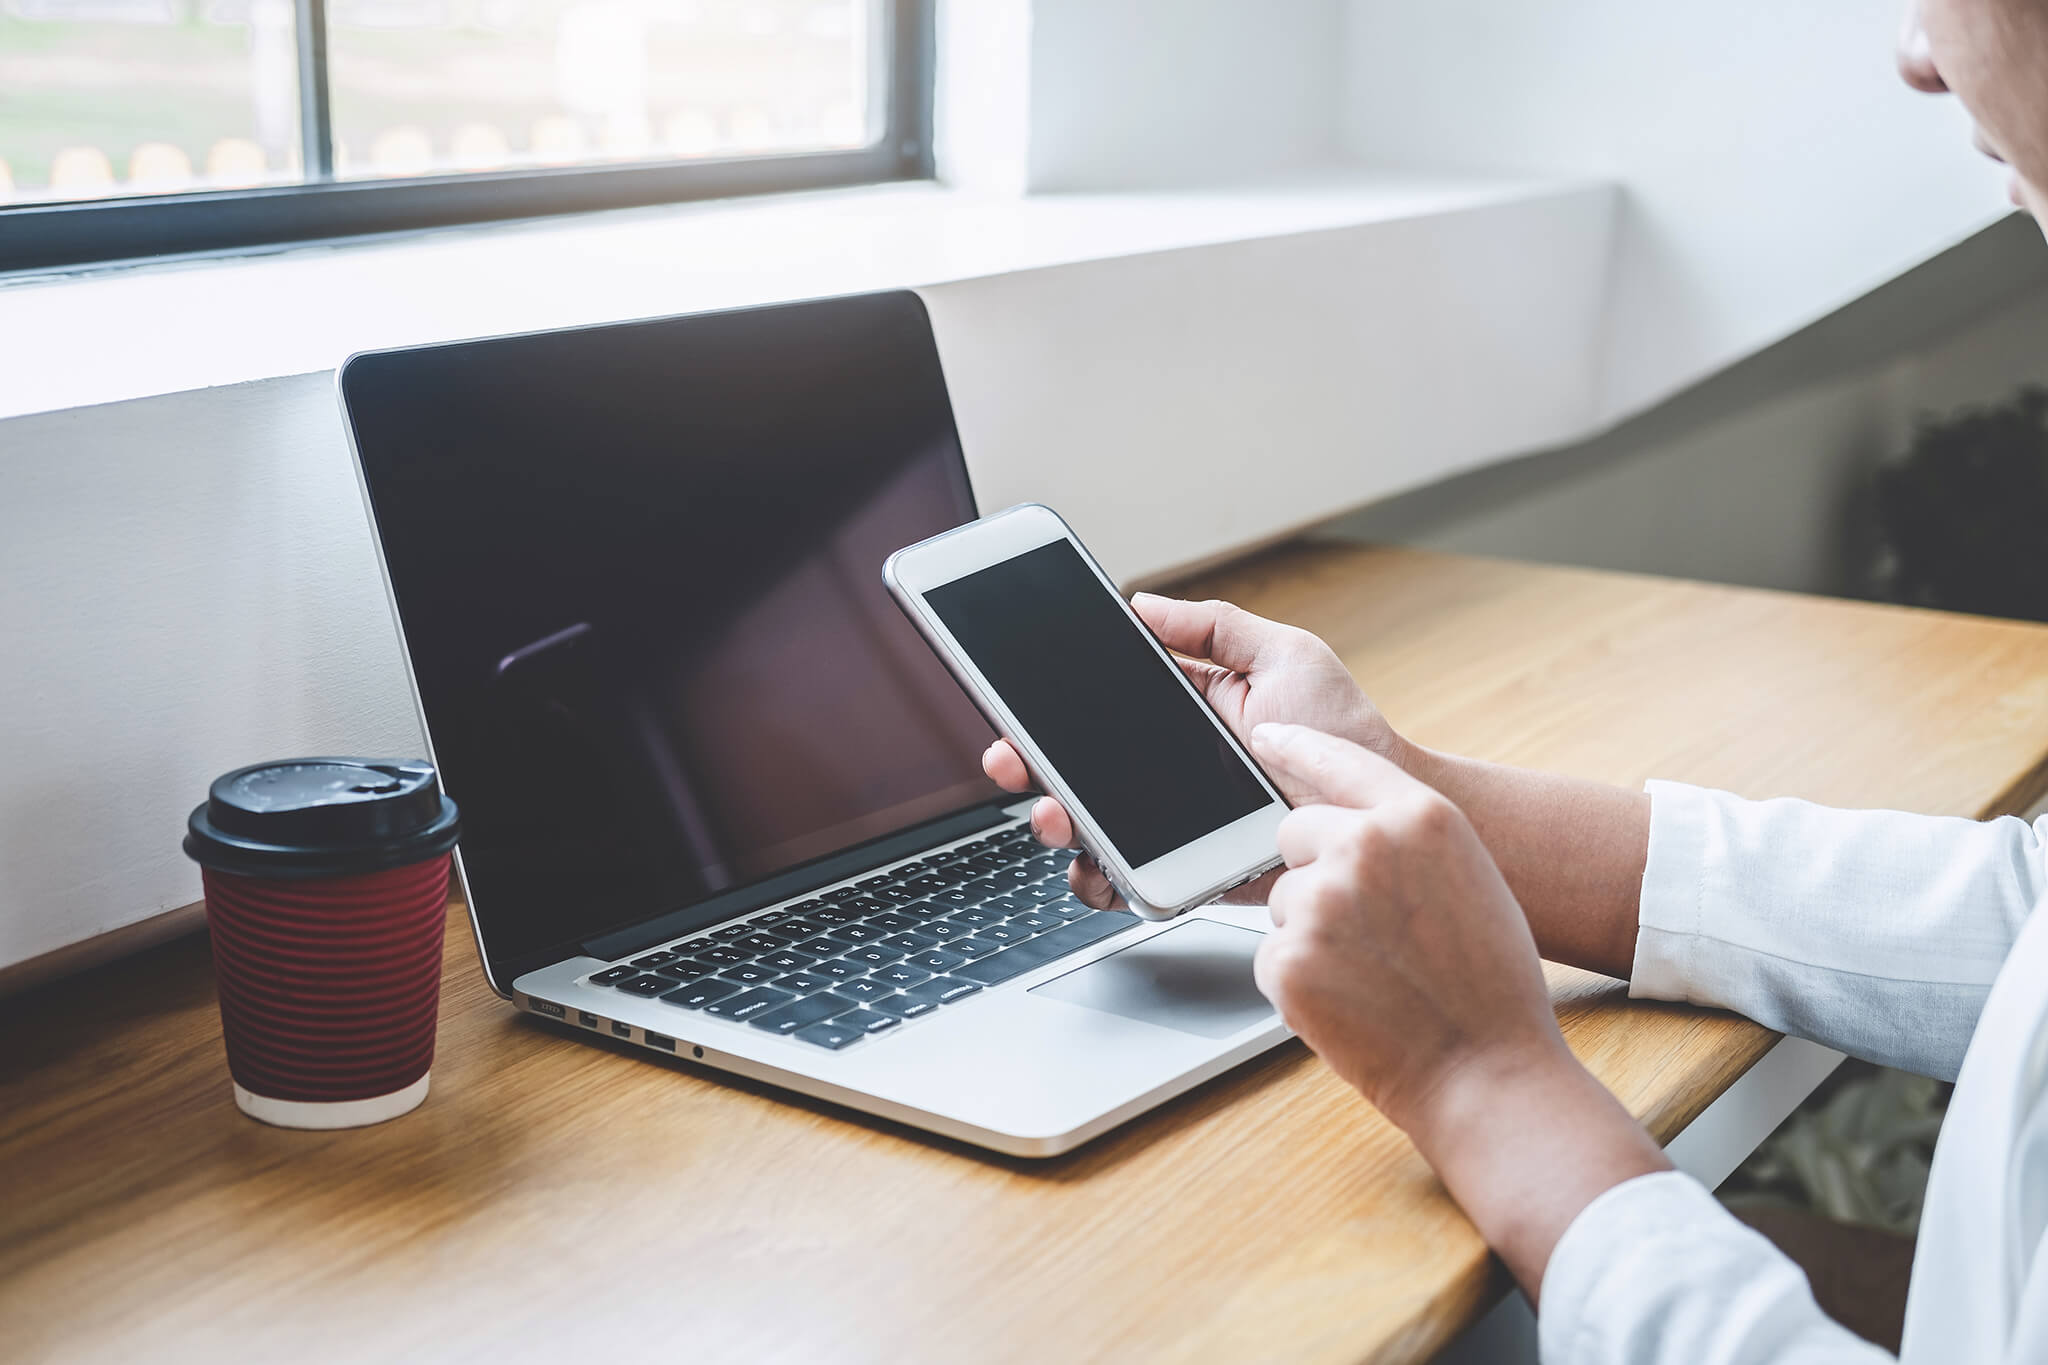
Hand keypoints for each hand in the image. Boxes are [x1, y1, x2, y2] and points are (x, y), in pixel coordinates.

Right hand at [981, 594, 1397, 907]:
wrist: (1381, 811)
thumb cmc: (1344, 731)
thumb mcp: (1285, 655)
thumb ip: (1215, 626)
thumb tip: (1141, 602)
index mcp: (1179, 714)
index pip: (1097, 711)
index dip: (1048, 711)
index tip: (1015, 706)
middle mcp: (1165, 770)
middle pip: (1075, 771)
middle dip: (1028, 767)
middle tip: (1012, 763)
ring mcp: (1171, 825)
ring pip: (1090, 828)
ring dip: (1056, 823)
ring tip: (1055, 817)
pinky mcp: (1188, 871)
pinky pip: (1129, 881)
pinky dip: (1099, 880)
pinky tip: (1093, 867)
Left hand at [1248, 723, 1568, 1130]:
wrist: (1486, 1071)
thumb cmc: (1488, 984)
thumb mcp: (1469, 879)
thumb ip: (1408, 840)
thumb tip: (1351, 825)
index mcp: (1420, 817)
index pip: (1339, 758)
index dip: (1298, 745)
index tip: (1264, 734)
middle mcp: (1366, 845)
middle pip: (1294, 830)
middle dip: (1315, 870)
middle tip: (1366, 927)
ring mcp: (1321, 900)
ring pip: (1283, 898)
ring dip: (1309, 930)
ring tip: (1373, 972)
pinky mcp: (1288, 957)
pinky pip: (1272, 953)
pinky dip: (1300, 980)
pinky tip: (1351, 1001)